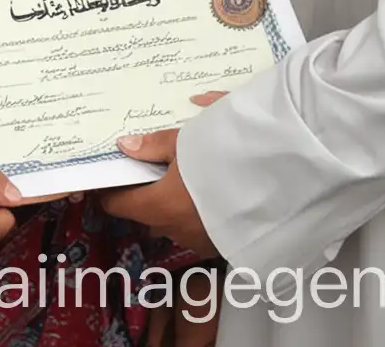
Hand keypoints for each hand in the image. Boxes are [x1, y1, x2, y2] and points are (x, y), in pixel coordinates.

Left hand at [100, 92, 223, 255]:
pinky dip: (194, 214)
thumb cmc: (225, 156)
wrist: (275, 179)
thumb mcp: (187, 140)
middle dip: (144, 195)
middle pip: (146, 214)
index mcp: (160, 205)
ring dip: (170, 206)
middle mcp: (176, 230)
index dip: (110, 191)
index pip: (119, 205)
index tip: (109, 178)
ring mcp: (199, 241)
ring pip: (171, 223)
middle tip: (149, 170)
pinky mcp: (220, 244)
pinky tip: (206, 194)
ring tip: (182, 179)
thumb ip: (154, 145)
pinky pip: (195, 230)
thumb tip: (125, 145)